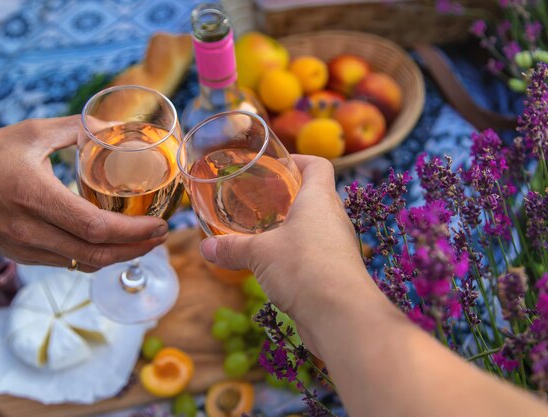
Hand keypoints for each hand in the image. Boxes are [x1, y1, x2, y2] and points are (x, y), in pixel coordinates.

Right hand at [0, 116, 167, 271]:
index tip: (160, 223)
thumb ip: (77, 129)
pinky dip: (97, 258)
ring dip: (120, 257)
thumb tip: (116, 127)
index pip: (96, 227)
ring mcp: (26, 249)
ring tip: (144, 242)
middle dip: (137, 249)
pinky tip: (111, 245)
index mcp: (35, 197)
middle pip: (97, 254)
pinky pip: (68, 264)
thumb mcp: (30, 134)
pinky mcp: (22, 257)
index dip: (134, 231)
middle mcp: (32, 232)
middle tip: (162, 236)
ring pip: (85, 264)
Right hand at [200, 155, 373, 350]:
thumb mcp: (259, 254)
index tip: (278, 166)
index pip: (318, 166)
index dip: (299, 161)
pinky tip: (278, 267)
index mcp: (319, 200)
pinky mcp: (338, 272)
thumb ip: (232, 247)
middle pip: (316, 196)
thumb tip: (206, 247)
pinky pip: (317, 254)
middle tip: (262, 201)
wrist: (341, 315)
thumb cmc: (304, 269)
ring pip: (316, 227)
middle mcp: (334, 219)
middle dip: (290, 197)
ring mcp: (339, 247)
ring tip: (266, 234)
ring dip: (294, 228)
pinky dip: (299, 254)